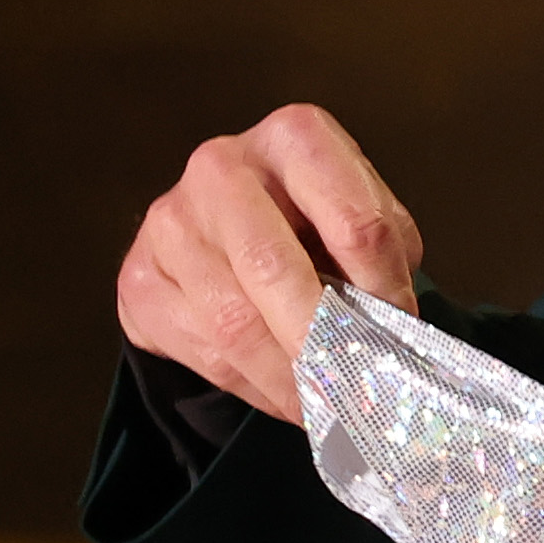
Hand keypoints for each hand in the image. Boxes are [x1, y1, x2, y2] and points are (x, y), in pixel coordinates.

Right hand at [114, 103, 424, 425]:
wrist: (222, 219)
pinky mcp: (141, 278)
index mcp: (295, 139)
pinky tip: (288, 396)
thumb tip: (396, 329)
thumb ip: (385, 256)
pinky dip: (255, 386)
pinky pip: (202, 350)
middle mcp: (221, 169)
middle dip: (324, 340)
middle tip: (360, 386)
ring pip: (234, 322)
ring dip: (290, 377)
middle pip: (275, 269)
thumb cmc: (311, 216)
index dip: (385, 289)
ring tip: (331, 403)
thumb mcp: (362, 214)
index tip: (402, 332)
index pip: (355, 221)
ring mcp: (170, 222)